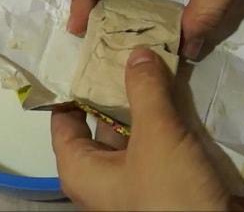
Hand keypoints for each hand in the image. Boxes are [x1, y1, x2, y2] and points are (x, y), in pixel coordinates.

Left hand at [51, 48, 229, 210]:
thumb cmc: (169, 194)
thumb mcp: (156, 137)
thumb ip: (144, 91)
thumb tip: (136, 51)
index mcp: (79, 168)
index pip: (63, 119)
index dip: (72, 87)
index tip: (87, 54)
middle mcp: (101, 176)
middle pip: (101, 122)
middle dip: (117, 88)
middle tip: (130, 49)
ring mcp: (133, 181)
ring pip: (134, 132)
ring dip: (146, 103)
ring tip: (157, 61)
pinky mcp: (163, 185)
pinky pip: (158, 146)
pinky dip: (166, 122)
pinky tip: (180, 94)